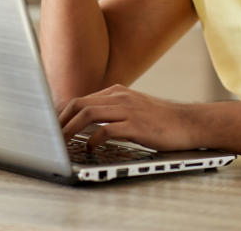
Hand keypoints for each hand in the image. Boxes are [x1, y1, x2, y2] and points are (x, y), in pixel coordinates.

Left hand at [57, 84, 199, 150]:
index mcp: (117, 92)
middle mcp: (120, 97)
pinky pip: (107, 130)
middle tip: (51, 136)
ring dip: (70, 129)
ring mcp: (128, 110)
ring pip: (88, 114)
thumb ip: (111, 109)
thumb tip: (86, 120)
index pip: (81, 99)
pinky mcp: (136, 126)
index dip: (62, 113)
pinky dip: (93, 139)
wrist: (189, 122)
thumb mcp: (133, 107)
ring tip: (63, 141)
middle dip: (60, 120)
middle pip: (79, 104)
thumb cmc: (161, 119)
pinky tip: (90, 148)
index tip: (52, 127)